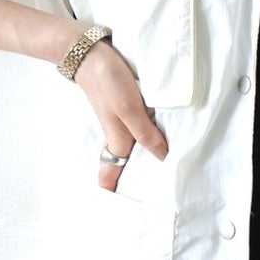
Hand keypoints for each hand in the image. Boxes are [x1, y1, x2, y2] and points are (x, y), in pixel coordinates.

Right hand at [71, 37, 168, 191]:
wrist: (90, 50)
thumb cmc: (107, 81)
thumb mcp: (129, 109)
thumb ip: (145, 133)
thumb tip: (162, 157)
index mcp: (117, 140)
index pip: (110, 177)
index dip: (116, 194)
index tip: (131, 209)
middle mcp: (118, 133)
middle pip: (126, 164)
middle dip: (139, 179)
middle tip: (161, 192)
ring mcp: (122, 119)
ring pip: (135, 145)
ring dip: (148, 155)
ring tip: (169, 166)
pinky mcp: (127, 104)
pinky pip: (140, 126)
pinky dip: (150, 133)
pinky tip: (164, 132)